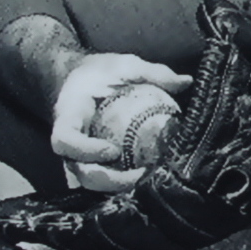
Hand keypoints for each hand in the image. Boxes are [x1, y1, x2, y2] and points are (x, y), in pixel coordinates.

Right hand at [51, 53, 190, 192]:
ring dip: (117, 185)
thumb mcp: (126, 64)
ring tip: (147, 175)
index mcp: (69, 115)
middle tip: (141, 172)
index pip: (64, 141)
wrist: (79, 77)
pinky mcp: (87, 161)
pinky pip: (99, 177)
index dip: (85, 151)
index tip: (113, 151)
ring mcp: (75, 155)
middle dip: (109, 180)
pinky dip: (118, 180)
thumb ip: (153, 73)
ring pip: (89, 181)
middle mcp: (67, 141)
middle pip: (79, 171)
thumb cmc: (101, 71)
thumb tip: (186, 81)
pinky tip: (144, 174)